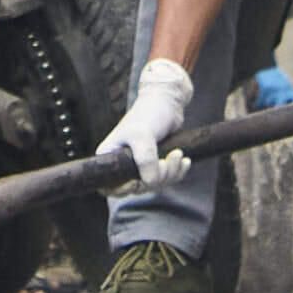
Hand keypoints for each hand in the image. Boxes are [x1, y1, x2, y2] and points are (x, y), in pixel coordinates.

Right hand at [98, 60, 194, 181]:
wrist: (168, 102)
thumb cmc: (149, 113)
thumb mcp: (143, 135)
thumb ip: (145, 160)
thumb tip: (150, 183)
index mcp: (109, 155)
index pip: (108, 186)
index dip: (122, 190)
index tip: (137, 182)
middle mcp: (122, 163)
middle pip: (137, 187)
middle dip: (157, 177)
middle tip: (167, 160)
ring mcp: (139, 164)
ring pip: (154, 184)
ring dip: (170, 173)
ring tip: (178, 155)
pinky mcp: (156, 163)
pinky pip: (166, 179)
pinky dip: (177, 172)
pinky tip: (184, 160)